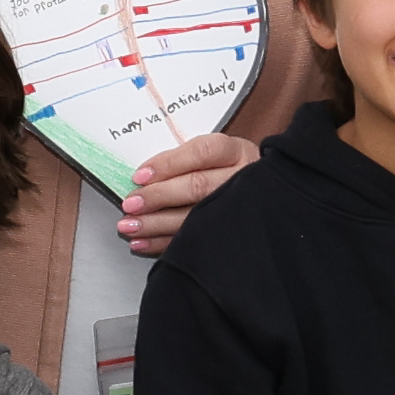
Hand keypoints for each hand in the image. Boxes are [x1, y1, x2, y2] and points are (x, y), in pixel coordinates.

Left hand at [121, 131, 262, 255]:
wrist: (264, 193)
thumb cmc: (227, 171)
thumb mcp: (212, 156)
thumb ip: (183, 161)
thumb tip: (141, 178)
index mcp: (235, 152)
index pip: (201, 153)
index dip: (168, 164)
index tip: (140, 176)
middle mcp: (241, 178)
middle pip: (197, 186)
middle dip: (158, 197)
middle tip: (131, 204)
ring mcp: (239, 207)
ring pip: (195, 216)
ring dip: (157, 223)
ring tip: (130, 226)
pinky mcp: (231, 234)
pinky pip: (195, 240)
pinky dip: (164, 243)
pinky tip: (144, 242)